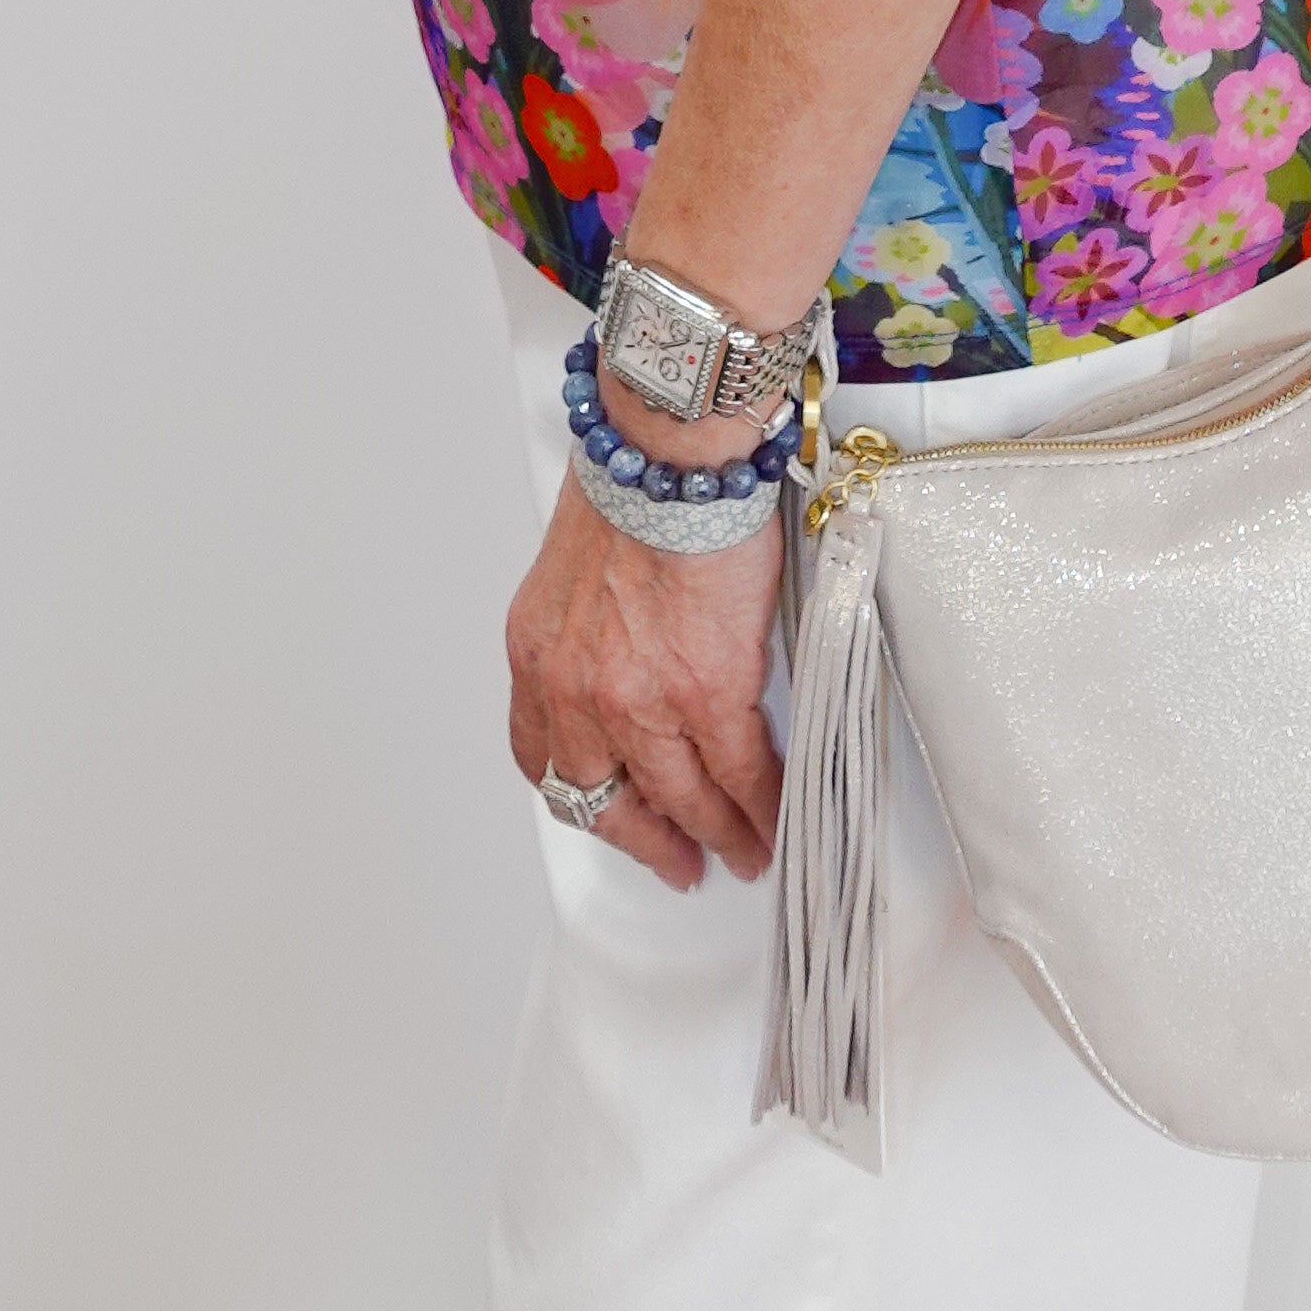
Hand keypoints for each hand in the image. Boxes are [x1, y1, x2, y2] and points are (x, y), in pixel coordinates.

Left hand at [505, 470, 785, 892]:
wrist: (672, 450)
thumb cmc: (634, 477)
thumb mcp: (576, 566)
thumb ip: (591, 626)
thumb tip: (631, 653)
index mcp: (538, 654)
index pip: (546, 757)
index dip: (585, 799)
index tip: (611, 815)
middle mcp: (577, 690)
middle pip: (609, 797)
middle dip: (649, 839)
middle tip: (677, 860)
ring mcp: (642, 701)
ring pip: (679, 798)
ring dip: (712, 834)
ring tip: (740, 850)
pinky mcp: (708, 692)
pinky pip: (737, 774)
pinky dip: (758, 805)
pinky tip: (772, 818)